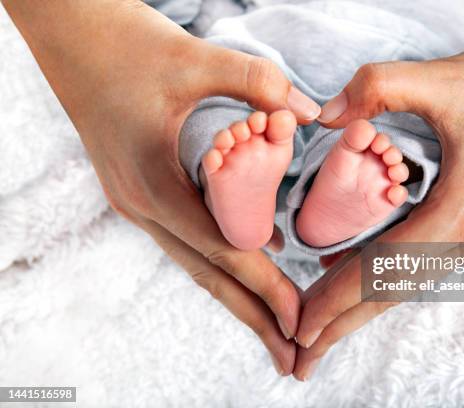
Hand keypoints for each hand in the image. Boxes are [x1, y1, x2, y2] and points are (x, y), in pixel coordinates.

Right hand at [2, 0, 320, 374]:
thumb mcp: (194, 58)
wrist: (71, 36)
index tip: (301, 323)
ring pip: (195, 262)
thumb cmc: (127, 45)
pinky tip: (251, 264)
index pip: (223, 252)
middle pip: (207, 276)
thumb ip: (257, 84)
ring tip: (274, 328)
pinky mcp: (141, 190)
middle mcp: (142, 205)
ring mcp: (137, 202)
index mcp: (154, 184)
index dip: (266, 289)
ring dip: (237, 296)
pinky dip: (221, 258)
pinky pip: (187, 237)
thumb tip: (308, 113)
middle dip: (253, 318)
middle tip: (291, 359)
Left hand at [293, 4, 463, 379]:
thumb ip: (377, 87)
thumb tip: (326, 113)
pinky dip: (384, 280)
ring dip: (361, 307)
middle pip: (393, 293)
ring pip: (407, 284)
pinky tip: (357, 279)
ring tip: (321, 328)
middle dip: (343, 324)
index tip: (300, 326)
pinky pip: (421, 265)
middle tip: (301, 355)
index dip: (337, 300)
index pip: (384, 270)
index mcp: (460, 211)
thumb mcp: (442, 78)